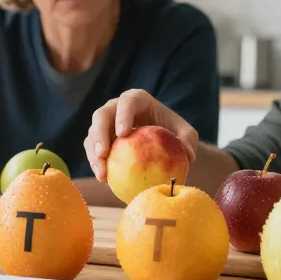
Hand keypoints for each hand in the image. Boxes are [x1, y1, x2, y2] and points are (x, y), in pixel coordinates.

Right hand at [83, 89, 197, 181]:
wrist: (161, 141)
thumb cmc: (174, 133)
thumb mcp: (187, 135)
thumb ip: (189, 141)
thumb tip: (188, 155)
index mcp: (137, 100)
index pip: (127, 102)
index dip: (122, 115)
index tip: (123, 134)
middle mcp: (116, 108)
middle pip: (101, 115)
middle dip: (99, 134)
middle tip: (103, 154)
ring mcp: (106, 123)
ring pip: (92, 134)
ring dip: (93, 154)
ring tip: (102, 174)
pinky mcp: (100, 139)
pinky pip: (92, 150)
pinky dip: (96, 163)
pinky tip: (104, 179)